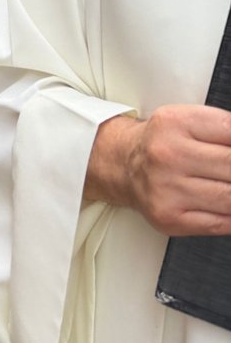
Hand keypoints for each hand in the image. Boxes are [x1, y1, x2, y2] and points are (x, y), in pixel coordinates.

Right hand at [86, 105, 230, 235]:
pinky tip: (225, 204)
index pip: (230, 131)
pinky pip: (222, 222)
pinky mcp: (170, 218)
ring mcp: (167, 189)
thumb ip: (223, 128)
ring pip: (229, 197)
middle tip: (229, 170)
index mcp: (174, 123)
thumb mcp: (186, 119)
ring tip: (227, 182)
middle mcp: (167, 155)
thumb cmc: (162, 143)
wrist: (123, 165)